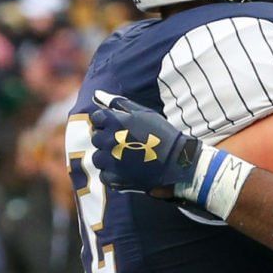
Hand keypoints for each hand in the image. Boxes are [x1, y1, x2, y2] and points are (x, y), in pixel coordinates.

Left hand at [87, 91, 202, 195]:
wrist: (176, 161)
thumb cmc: (161, 134)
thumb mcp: (143, 113)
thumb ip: (119, 103)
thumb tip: (98, 94)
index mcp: (114, 122)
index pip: (96, 118)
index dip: (105, 122)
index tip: (116, 127)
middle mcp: (108, 140)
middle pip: (96, 138)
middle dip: (106, 139)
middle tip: (124, 143)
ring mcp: (110, 161)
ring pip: (97, 158)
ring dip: (107, 157)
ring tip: (124, 158)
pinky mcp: (114, 178)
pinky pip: (104, 175)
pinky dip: (113, 173)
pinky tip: (126, 170)